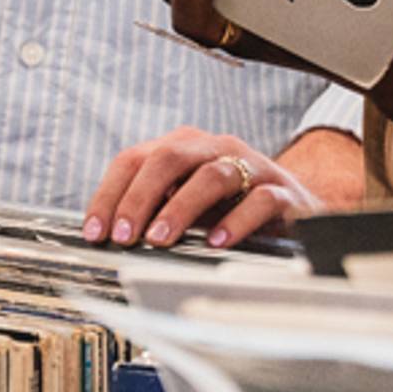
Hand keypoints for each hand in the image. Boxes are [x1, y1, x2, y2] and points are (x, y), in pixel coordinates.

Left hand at [83, 126, 326, 247]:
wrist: (296, 208)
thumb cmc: (232, 208)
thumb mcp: (187, 206)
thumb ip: (153, 212)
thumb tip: (108, 237)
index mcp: (185, 148)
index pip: (136, 159)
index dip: (111, 194)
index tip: (96, 231)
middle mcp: (216, 149)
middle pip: (169, 158)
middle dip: (140, 198)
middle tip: (125, 236)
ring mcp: (251, 167)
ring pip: (212, 175)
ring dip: (181, 208)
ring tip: (160, 239)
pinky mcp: (281, 192)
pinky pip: (258, 200)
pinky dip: (235, 222)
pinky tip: (216, 244)